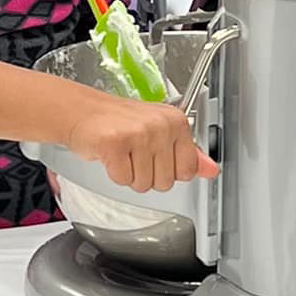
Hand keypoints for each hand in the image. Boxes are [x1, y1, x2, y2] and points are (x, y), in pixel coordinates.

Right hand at [67, 95, 217, 192]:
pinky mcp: (115, 143)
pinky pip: (123, 180)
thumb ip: (188, 153)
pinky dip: (114, 173)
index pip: (187, 170)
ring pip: (144, 184)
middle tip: (134, 151)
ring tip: (123, 152)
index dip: (169, 169)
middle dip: (147, 173)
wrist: (82, 111)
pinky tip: (111, 154)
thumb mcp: (159, 132)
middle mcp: (161, 125)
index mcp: (176, 121)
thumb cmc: (120, 122)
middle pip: (166, 182)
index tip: (155, 154)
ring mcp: (139, 133)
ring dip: (130, 174)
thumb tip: (212, 170)